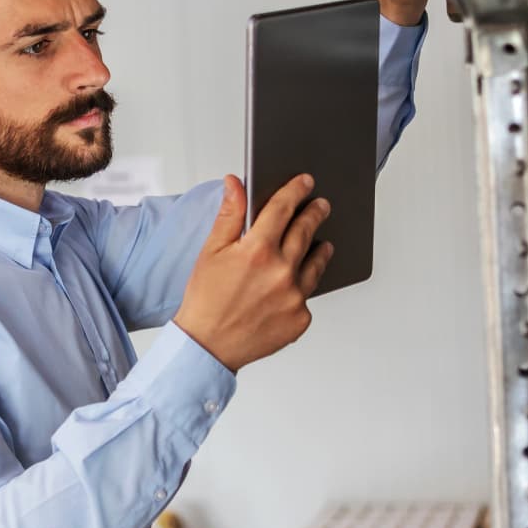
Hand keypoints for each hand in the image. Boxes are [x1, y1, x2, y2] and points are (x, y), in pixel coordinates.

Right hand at [173, 174, 333, 372]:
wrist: (207, 346)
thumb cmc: (205, 299)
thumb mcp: (211, 251)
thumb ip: (229, 215)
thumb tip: (235, 184)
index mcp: (257, 251)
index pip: (283, 209)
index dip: (295, 191)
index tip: (305, 182)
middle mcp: (281, 272)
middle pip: (305, 232)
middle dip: (315, 214)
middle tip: (321, 205)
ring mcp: (294, 297)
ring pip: (316, 264)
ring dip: (320, 249)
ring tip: (322, 243)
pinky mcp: (301, 319)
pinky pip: (308, 295)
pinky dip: (302, 286)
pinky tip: (295, 284)